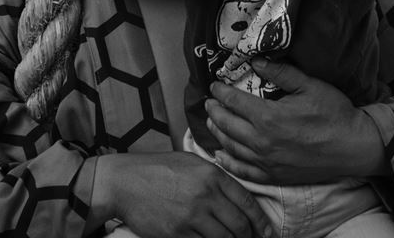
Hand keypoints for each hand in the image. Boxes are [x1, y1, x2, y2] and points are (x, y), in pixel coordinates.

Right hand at [88, 152, 272, 237]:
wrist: (126, 182)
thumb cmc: (158, 169)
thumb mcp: (190, 163)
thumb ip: (214, 177)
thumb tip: (234, 196)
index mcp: (212, 175)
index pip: (246, 201)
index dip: (261, 221)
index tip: (267, 232)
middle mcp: (206, 195)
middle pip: (240, 225)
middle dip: (249, 237)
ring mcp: (192, 216)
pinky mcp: (178, 233)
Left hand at [204, 58, 387, 184]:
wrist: (353, 147)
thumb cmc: (333, 113)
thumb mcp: (308, 85)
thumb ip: (280, 72)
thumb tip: (255, 60)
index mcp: (268, 117)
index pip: (234, 102)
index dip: (221, 92)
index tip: (214, 84)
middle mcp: (262, 142)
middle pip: (226, 124)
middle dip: (214, 110)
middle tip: (209, 101)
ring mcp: (267, 162)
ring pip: (231, 147)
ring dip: (217, 133)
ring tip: (211, 121)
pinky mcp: (274, 176)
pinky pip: (244, 172)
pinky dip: (229, 163)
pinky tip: (221, 155)